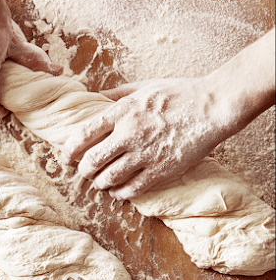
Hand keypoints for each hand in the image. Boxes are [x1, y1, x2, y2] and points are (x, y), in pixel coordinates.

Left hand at [60, 78, 224, 198]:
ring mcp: (146, 153)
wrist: (213, 106)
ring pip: (110, 178)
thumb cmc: (178, 93)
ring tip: (100, 182)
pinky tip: (118, 191)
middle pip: (93, 160)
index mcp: (123, 111)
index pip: (84, 134)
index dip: (69, 149)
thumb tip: (93, 98)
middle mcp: (130, 134)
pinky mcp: (162, 169)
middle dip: (83, 170)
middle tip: (84, 171)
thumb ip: (115, 94)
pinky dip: (120, 193)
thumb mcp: (143, 86)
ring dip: (100, 183)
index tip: (66, 157)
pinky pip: (133, 189)